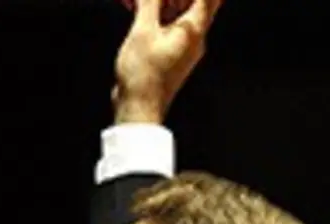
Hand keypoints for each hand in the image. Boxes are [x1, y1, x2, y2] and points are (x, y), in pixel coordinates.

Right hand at [113, 0, 222, 123]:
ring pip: (178, 14)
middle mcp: (194, 38)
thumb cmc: (143, 75)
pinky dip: (155, 15)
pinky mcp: (171, 53)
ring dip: (160, 3)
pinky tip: (135, 9)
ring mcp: (183, 47)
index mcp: (193, 30)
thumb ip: (150, 4)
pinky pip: (168, 27)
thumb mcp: (143, 32)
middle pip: (194, 4)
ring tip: (137, 2)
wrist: (138, 108)